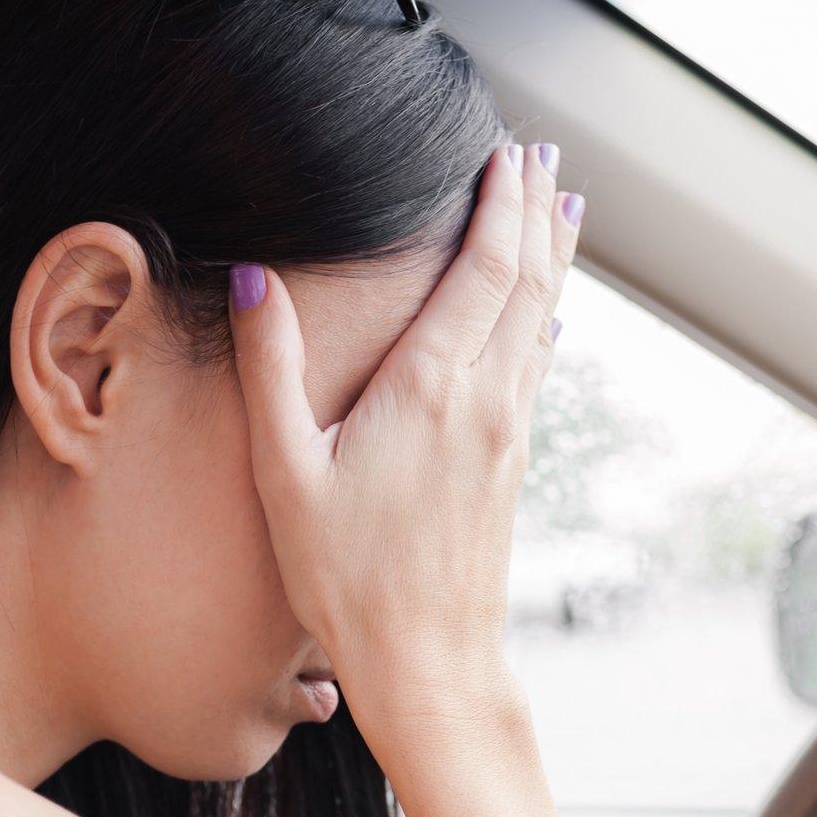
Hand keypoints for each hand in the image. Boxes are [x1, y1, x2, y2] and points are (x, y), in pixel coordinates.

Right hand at [227, 141, 583, 743]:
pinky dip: (544, 319)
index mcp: (430, 388)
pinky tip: (547, 316)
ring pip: (541, 321)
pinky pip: (536, 367)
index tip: (503, 154)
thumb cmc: (345, 577)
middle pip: (525, 283)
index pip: (481, 271)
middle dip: (532, 213)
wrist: (429, 662)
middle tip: (540, 158)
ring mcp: (507, 433)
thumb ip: (270, 368)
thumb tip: (254, 277)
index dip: (497, 207)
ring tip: (561, 207)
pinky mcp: (512, 464)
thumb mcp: (286, 472)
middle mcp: (484, 400)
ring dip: (550, 258)